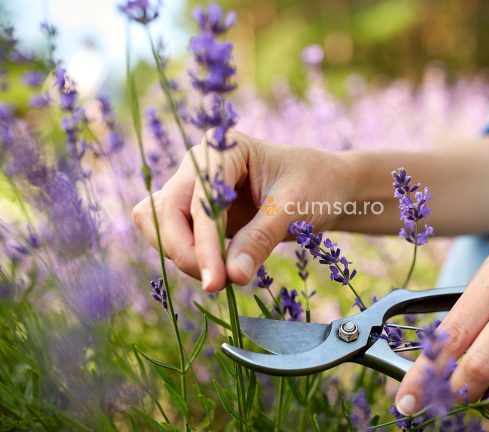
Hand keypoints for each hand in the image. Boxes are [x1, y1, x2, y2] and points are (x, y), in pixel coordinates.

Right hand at [132, 130, 356, 291]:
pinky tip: (218, 270)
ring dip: (182, 255)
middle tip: (216, 284)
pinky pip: (172, 236)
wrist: (328, 188)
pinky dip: (188, 256)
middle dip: (184, 250)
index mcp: (225, 148)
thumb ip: (260, 240)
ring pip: (160, 224)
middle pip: (164, 210)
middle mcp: (201, 163)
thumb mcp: (294, 210)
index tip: (216, 281)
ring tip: (222, 277)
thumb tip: (231, 276)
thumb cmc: (317, 187)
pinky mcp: (196, 212)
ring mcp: (194, 187)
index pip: (199, 199)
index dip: (203, 242)